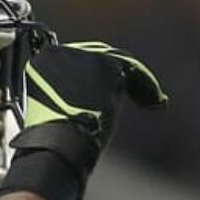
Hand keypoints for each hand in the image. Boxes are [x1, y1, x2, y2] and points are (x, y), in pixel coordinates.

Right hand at [0, 40, 166, 199]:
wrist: (57, 146)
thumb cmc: (58, 140)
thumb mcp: (63, 109)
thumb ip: (78, 91)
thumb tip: (104, 91)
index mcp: (43, 63)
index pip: (78, 59)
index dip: (100, 75)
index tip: (115, 91)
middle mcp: (59, 53)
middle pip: (98, 55)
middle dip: (121, 76)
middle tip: (141, 96)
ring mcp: (80, 56)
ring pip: (118, 60)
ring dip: (138, 82)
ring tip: (153, 101)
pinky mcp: (102, 63)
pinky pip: (134, 69)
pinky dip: (148, 84)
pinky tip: (156, 102)